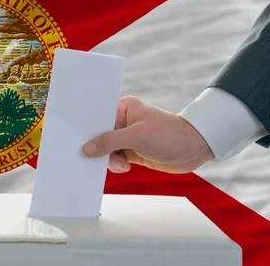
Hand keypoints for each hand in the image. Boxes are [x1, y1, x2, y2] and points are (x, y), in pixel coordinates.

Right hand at [82, 96, 214, 173]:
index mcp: (123, 108)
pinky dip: (116, 165)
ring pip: (107, 150)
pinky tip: (125, 167)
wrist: (195, 149)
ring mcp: (128, 137)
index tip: (78, 142)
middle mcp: (124, 121)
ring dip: (110, 159)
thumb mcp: (136, 137)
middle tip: (99, 158)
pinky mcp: (133, 151)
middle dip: (99, 148)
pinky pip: (116, 158)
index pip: (98, 118)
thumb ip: (109, 142)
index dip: (87, 130)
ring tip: (122, 164)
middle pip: (100, 136)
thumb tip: (87, 149)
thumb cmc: (170, 135)